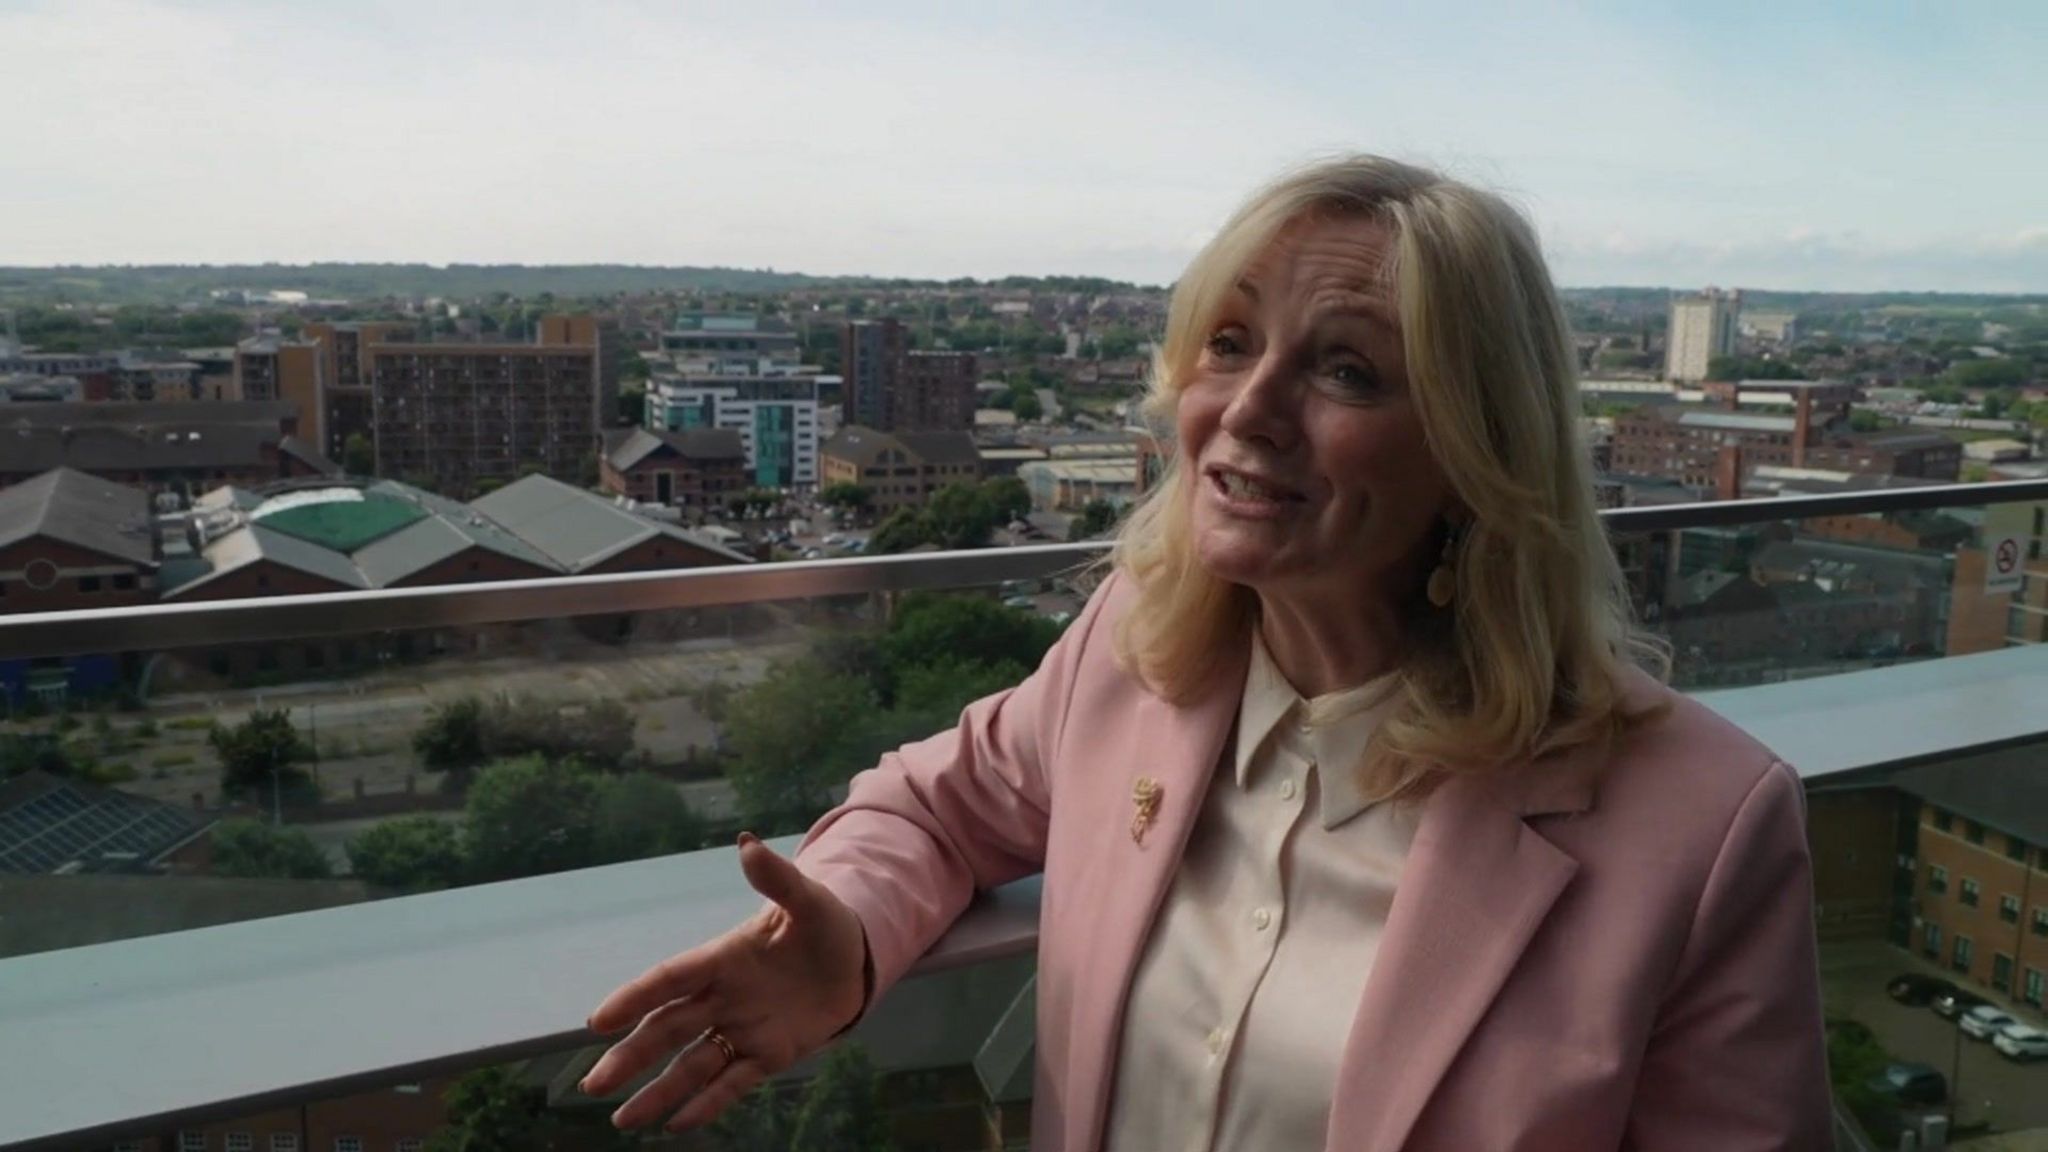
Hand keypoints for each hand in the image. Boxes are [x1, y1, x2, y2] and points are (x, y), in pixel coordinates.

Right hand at [581, 832, 869, 1131]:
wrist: (857, 958)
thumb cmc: (825, 924)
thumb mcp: (809, 900)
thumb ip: (777, 879)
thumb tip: (747, 844)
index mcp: (723, 958)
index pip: (669, 979)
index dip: (634, 999)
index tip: (598, 1022)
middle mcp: (723, 998)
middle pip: (667, 1030)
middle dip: (630, 1057)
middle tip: (592, 1085)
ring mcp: (743, 1029)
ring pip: (692, 1065)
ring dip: (658, 1092)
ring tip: (623, 1121)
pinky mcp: (769, 1054)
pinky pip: (733, 1082)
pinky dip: (707, 1103)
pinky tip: (677, 1124)